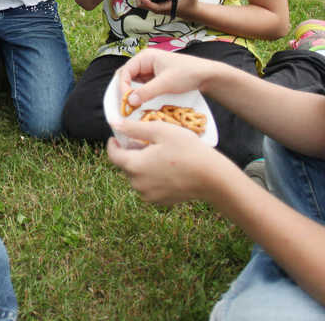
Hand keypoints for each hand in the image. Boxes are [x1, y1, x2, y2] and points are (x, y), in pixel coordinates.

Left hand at [107, 118, 231, 204]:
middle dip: (131, 153)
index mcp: (134, 166)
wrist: (211, 177)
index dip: (113, 144)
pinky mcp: (160, 201)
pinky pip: (148, 186)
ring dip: (141, 165)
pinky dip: (151, 176)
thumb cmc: (187, 150)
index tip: (118, 136)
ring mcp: (148, 195)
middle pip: (126, 165)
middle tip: (145, 141)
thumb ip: (134, 128)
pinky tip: (166, 167)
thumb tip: (114, 123)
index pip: (113, 155)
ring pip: (137, 176)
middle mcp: (137, 184)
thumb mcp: (160, 131)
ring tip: (158, 153)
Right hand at [117, 48, 217, 109]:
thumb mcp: (166, 83)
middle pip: (127, 77)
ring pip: (134, 84)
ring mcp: (150, 72)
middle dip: (125, 91)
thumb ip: (146, 92)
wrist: (206, 75)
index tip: (125, 101)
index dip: (122, 86)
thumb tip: (129, 101)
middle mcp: (145, 63)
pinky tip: (141, 105)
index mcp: (145, 57)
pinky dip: (141, 96)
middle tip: (125, 106)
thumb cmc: (188, 73)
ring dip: (133, 95)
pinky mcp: (156, 80)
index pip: (125, 71)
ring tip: (132, 108)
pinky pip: (143, 88)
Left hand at [133, 0, 198, 15]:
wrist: (191, 12)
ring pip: (142, 4)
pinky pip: (145, 1)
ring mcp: (157, 8)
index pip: (155, 8)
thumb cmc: (191, 4)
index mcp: (167, 7)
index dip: (147, 3)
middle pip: (143, 5)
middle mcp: (160, 9)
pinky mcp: (157, 5)